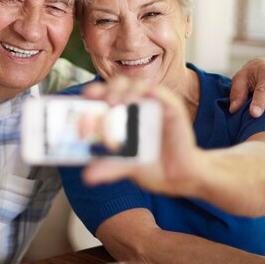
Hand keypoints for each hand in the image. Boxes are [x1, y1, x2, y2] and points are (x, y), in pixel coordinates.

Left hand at [80, 77, 201, 194]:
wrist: (179, 177)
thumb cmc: (151, 165)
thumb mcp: (126, 166)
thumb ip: (108, 168)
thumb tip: (87, 177)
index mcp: (122, 114)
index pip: (106, 95)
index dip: (96, 92)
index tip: (85, 96)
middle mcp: (137, 106)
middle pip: (120, 86)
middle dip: (108, 89)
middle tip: (102, 100)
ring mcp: (155, 105)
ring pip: (139, 86)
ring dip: (126, 91)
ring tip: (116, 102)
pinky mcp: (172, 109)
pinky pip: (162, 95)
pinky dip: (152, 93)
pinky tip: (145, 96)